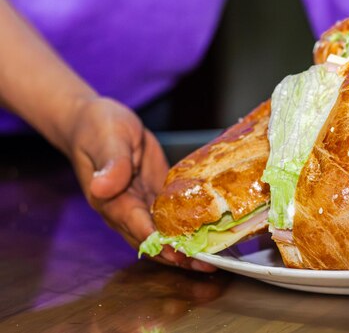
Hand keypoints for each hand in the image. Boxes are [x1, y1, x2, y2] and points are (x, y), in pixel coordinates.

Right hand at [65, 96, 215, 271]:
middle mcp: (126, 210)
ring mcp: (141, 205)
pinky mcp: (154, 196)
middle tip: (207, 265)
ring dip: (186, 249)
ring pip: (163, 235)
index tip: (179, 254)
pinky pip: (171, 217)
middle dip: (178, 256)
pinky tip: (209, 234)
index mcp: (111, 200)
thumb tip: (102, 188)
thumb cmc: (98, 128)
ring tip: (212, 260)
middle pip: (153, 242)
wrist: (97, 121)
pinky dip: (188, 228)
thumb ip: (110, 163)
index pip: (137, 227)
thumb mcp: (107, 139)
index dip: (159, 243)